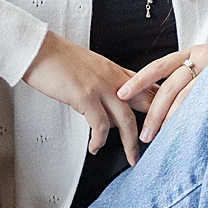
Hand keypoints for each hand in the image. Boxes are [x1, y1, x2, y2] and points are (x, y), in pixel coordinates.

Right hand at [20, 32, 154, 165]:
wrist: (40, 50)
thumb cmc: (60, 59)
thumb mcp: (93, 68)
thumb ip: (108, 84)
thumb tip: (115, 106)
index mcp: (117, 71)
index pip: (149, 88)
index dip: (161, 106)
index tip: (167, 122)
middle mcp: (114, 79)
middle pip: (147, 104)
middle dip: (156, 127)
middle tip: (160, 145)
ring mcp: (101, 87)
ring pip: (127, 120)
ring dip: (131, 144)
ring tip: (132, 158)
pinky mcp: (85, 96)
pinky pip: (100, 126)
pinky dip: (99, 141)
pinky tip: (95, 147)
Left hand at [120, 43, 207, 143]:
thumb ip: (187, 75)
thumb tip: (161, 99)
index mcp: (192, 53)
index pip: (159, 66)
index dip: (139, 81)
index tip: (122, 94)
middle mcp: (203, 60)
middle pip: (170, 88)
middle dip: (153, 113)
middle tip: (144, 134)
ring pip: (186, 99)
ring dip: (170, 120)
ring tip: (160, 137)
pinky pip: (206, 107)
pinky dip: (192, 120)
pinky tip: (184, 132)